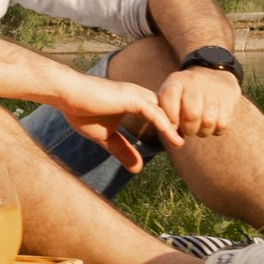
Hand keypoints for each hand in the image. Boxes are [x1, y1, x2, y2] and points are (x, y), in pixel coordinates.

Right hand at [49, 69, 182, 172]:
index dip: (174, 127)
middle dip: (184, 125)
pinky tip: (175, 138)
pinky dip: (166, 125)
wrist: (65, 94)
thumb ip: (123, 150)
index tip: (182, 143)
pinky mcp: (130, 98)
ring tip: (188, 143)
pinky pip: (153, 112)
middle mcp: (140, 96)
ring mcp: (136, 95)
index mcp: (136, 102)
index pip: (162, 114)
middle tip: (197, 140)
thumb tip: (138, 169)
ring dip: (179, 126)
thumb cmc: (82, 111)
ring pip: (166, 110)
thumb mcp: (106, 138)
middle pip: (170, 110)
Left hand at [158, 64, 242, 139]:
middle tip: (188, 129)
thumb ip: (167, 117)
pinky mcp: (229, 97)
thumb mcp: (171, 98)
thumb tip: (175, 141)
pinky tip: (211, 125)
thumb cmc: (186, 95)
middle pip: (192, 115)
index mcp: (177, 81)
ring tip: (199, 127)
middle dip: (188, 129)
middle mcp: (195, 81)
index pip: (168, 97)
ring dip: (202, 131)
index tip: (174, 126)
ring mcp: (213, 88)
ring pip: (208, 121)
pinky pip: (222, 124)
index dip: (170, 119)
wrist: (213, 76)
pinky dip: (216, 130)